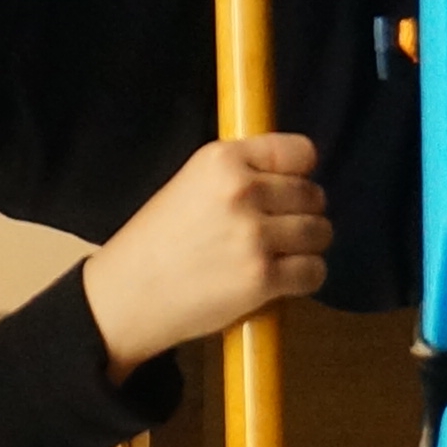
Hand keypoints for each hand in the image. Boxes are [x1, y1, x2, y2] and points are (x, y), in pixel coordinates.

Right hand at [82, 132, 330, 378]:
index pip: (299, 152)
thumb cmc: (156, 242)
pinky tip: (277, 281)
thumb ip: (240, 176)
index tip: (287, 188)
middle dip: (301, 215)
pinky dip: (303, 278)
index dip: (299, 172)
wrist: (126, 294)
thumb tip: (297, 177)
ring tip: (275, 257)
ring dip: (306, 248)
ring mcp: (253, 236)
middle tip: (273, 232)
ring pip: (320, 233)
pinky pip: (314, 271)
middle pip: (314, 195)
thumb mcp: (191, 186)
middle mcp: (241, 191)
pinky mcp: (262, 277)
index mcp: (220, 160)